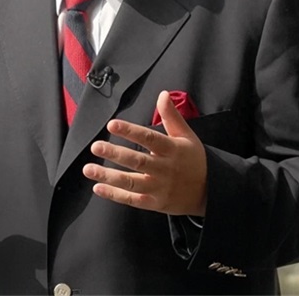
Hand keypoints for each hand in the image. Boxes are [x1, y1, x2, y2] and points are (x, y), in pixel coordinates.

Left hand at [82, 90, 206, 215]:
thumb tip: (162, 94)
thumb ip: (171, 116)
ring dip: (108, 176)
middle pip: (137, 161)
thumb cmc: (194, 159)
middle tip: (96, 146)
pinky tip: (98, 187)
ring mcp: (160, 188)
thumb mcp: (186, 135)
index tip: (112, 125)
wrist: (210, 192)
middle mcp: (165, 169)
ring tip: (88, 168)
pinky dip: (114, 195)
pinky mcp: (155, 204)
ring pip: (131, 182)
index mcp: (172, 150)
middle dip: (115, 154)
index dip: (130, 131)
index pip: (149, 138)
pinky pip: (132, 200)